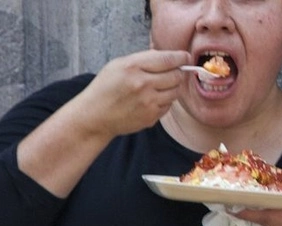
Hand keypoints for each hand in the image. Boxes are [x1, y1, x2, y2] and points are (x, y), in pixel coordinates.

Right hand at [73, 49, 191, 138]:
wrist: (95, 115)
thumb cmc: (106, 87)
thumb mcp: (118, 65)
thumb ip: (143, 58)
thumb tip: (166, 54)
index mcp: (133, 66)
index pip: (167, 59)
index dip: (181, 57)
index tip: (186, 57)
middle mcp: (142, 84)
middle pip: (176, 76)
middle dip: (178, 72)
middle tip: (174, 72)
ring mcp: (148, 102)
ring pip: (176, 92)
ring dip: (172, 87)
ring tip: (159, 86)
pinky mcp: (151, 116)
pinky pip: (168, 105)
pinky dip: (164, 101)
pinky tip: (152, 99)